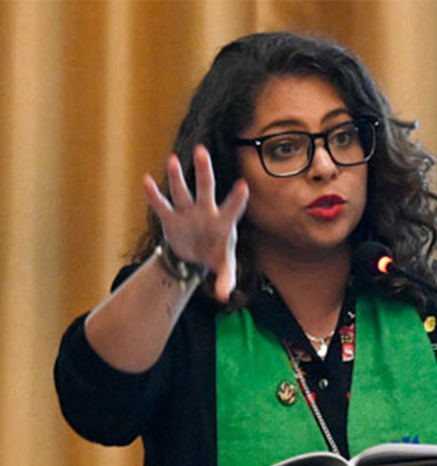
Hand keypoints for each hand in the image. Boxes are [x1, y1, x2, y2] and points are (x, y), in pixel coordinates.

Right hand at [144, 145, 248, 302]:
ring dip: (176, 177)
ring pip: (182, 191)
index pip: (233, 207)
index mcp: (224, 221)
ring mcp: (187, 212)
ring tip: (172, 159)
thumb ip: (225, 280)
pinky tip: (146, 180)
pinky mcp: (170, 218)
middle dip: (203, 171)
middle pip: (205, 188)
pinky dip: (154, 195)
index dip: (237, 198)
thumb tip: (223, 295)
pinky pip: (162, 205)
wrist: (195, 256)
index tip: (244, 185)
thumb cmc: (215, 255)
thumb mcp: (224, 269)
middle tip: (201, 151)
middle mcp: (206, 211)